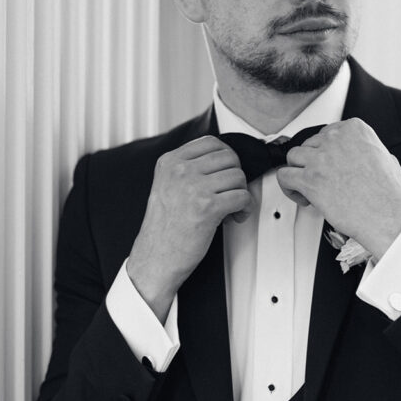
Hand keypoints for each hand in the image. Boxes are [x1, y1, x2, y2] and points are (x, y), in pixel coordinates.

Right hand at [127, 136, 250, 320]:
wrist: (155, 258)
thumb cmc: (163, 229)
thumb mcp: (166, 186)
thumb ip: (187, 169)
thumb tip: (221, 162)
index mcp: (169, 162)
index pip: (211, 143)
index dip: (226, 158)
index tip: (226, 173)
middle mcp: (180, 171)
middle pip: (229, 158)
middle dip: (236, 176)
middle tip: (230, 193)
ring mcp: (193, 187)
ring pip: (238, 176)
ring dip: (241, 193)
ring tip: (232, 208)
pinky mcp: (207, 207)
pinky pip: (242, 197)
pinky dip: (245, 208)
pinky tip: (235, 217)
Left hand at [276, 119, 400, 260]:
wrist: (389, 217)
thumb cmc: (390, 195)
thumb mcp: (385, 158)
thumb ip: (366, 150)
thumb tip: (358, 156)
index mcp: (354, 130)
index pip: (327, 133)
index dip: (326, 153)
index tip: (329, 165)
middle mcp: (335, 140)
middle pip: (309, 145)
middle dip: (313, 163)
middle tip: (323, 180)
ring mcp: (320, 159)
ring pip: (293, 157)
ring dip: (299, 172)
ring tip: (310, 189)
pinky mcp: (310, 180)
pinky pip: (284, 176)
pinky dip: (288, 187)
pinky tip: (302, 196)